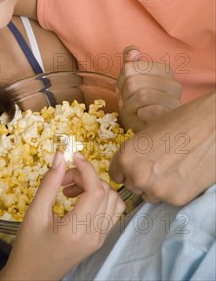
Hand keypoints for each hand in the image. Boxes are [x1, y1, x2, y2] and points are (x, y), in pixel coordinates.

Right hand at [0, 152, 124, 280]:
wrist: (31, 277)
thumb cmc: (29, 246)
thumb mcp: (34, 213)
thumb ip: (49, 183)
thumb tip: (61, 156)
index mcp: (77, 230)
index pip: (96, 190)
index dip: (87, 168)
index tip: (73, 156)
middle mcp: (94, 235)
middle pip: (106, 192)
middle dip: (86, 177)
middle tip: (63, 179)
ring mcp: (100, 238)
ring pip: (113, 201)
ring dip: (95, 186)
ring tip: (70, 189)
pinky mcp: (99, 239)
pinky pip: (111, 212)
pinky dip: (99, 198)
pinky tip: (79, 198)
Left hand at [109, 90, 215, 204]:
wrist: (209, 128)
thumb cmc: (178, 123)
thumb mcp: (146, 132)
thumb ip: (135, 152)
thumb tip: (130, 163)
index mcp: (126, 157)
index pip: (115, 175)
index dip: (124, 170)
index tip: (133, 167)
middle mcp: (137, 177)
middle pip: (132, 186)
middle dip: (141, 178)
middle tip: (157, 165)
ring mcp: (157, 190)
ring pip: (149, 195)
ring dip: (156, 186)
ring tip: (172, 168)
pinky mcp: (177, 199)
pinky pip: (168, 198)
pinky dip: (173, 189)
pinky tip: (183, 173)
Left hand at [117, 46, 181, 130]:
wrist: (153, 130)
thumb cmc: (141, 103)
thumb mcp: (133, 80)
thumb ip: (131, 63)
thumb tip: (132, 51)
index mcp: (164, 70)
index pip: (129, 67)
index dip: (120, 80)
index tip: (124, 90)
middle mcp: (174, 83)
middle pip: (132, 81)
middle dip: (124, 94)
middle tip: (127, 101)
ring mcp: (175, 101)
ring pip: (141, 96)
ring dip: (130, 106)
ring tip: (134, 109)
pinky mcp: (171, 117)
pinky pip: (146, 112)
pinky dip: (138, 115)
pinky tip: (143, 117)